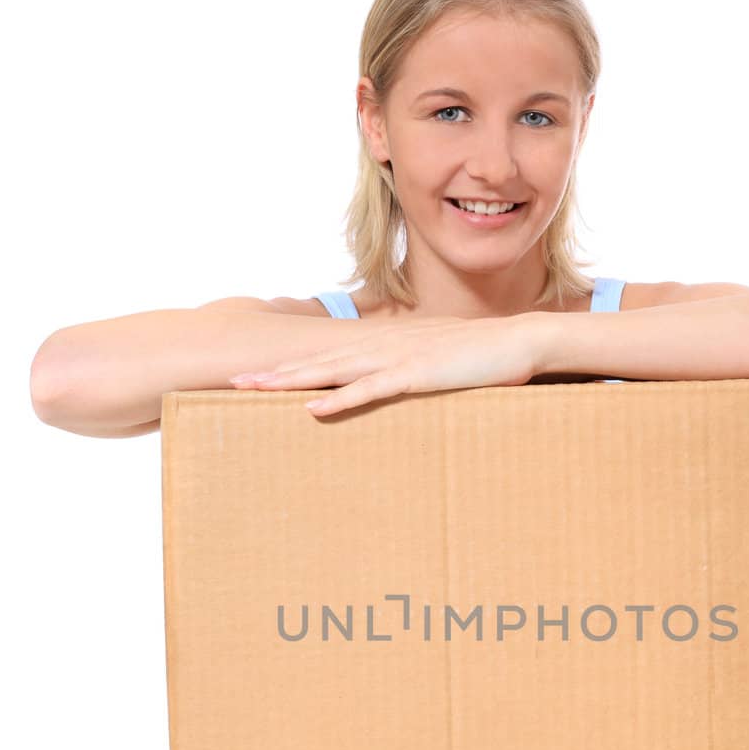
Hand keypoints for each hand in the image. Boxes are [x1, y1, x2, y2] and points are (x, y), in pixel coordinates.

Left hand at [228, 313, 541, 416]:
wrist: (517, 341)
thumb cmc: (478, 356)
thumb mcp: (433, 363)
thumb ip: (407, 373)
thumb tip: (390, 387)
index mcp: (383, 346)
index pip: (328, 356)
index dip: (290, 365)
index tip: (255, 374)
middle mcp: (381, 347)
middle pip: (317, 360)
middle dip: (273, 371)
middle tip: (231, 380)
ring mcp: (397, 359)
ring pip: (333, 371)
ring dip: (292, 380)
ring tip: (253, 388)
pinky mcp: (417, 375)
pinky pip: (371, 389)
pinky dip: (340, 399)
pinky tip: (313, 409)